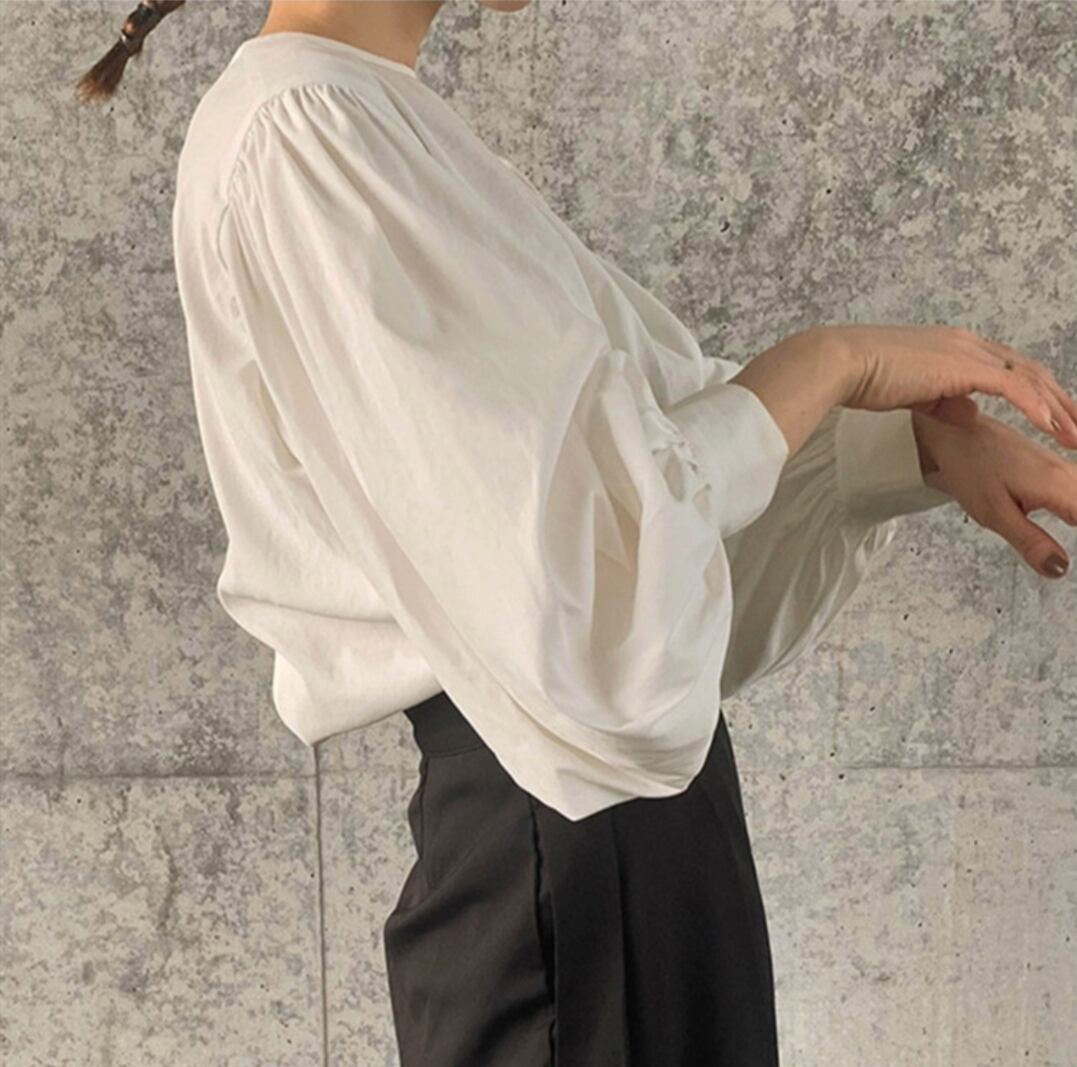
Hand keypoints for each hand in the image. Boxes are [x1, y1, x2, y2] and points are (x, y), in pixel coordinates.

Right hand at [818, 323, 1076, 449]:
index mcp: (958, 348)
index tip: (1057, 418)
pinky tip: (1050, 426)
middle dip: (1061, 403)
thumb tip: (971, 415)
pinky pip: (1011, 387)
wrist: (845, 363)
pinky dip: (1034, 407)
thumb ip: (946, 402)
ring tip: (1074, 436)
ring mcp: (968, 352)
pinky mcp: (962, 366)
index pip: (1012, 370)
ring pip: (1029, 379)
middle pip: (1031, 373)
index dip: (1039, 395)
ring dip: (1057, 409)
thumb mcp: (915, 394)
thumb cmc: (867, 378)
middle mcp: (970, 344)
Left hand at [913, 410, 1075, 578]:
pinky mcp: (1053, 466)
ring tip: (1030, 519)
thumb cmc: (969, 468)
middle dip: (1074, 523)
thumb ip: (1030, 542)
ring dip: (1072, 515)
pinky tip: (1063, 517)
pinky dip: (1071, 507)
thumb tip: (1059, 568)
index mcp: (1058, 486)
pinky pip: (1076, 488)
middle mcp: (1067, 473)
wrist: (954, 433)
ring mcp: (1062, 466)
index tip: (1065, 558)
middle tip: (1050, 550)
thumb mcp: (995, 514)